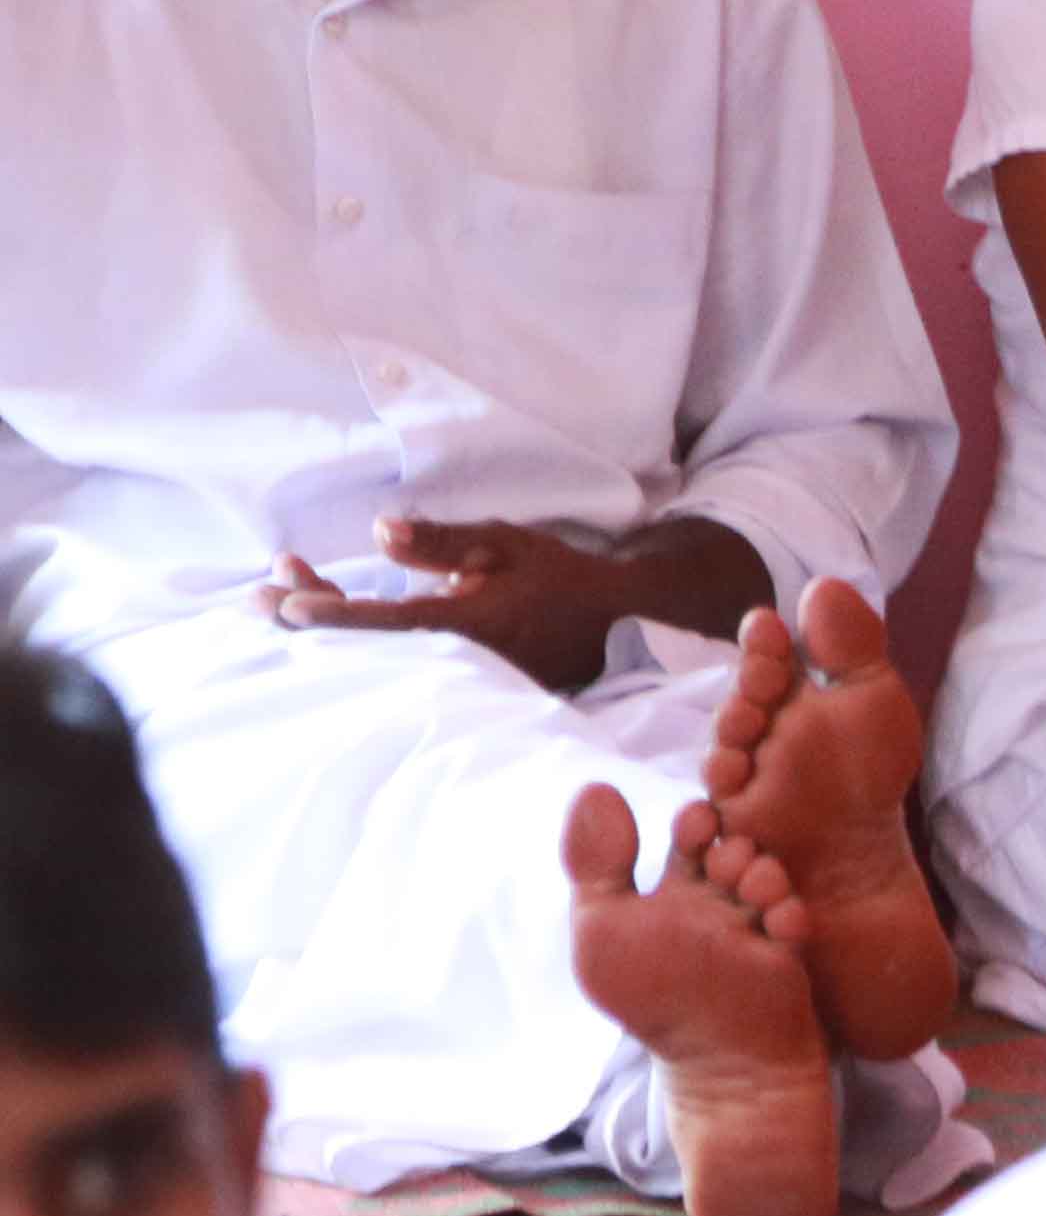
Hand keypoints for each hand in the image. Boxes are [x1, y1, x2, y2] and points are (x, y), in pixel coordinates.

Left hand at [264, 515, 758, 695]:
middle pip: (365, 645)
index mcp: (466, 623)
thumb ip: (442, 541)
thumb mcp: (505, 544)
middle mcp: (455, 659)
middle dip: (312, 614)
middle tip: (261, 592)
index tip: (283, 602)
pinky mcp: (460, 684)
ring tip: (288, 595)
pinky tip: (331, 626)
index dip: (329, 615)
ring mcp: (457, 678)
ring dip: (329, 626)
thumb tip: (381, 531)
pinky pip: (396, 663)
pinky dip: (358, 641)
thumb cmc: (559, 574)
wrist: (615, 618)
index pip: (383, 622)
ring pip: (376, 656)